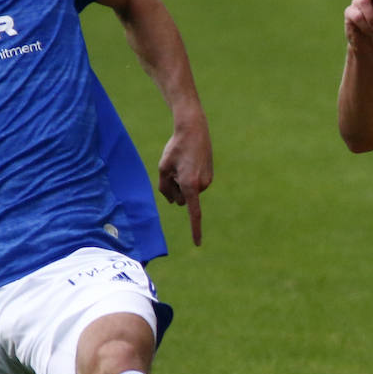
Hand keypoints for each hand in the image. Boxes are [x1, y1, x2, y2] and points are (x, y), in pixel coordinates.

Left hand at [157, 100, 212, 246]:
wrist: (194, 130)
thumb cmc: (176, 148)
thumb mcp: (163, 168)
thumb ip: (165, 188)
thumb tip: (174, 201)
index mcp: (190, 185)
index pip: (193, 213)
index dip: (195, 229)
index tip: (198, 243)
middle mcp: (201, 186)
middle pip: (183, 201)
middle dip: (176, 192)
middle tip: (173, 172)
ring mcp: (207, 181)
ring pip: (189, 193)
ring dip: (182, 184)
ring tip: (182, 164)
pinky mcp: (209, 176)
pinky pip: (195, 185)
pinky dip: (189, 178)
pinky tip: (188, 163)